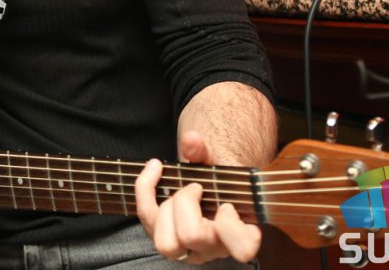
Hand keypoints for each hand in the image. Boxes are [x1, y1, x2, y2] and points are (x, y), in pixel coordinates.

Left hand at [134, 131, 261, 263]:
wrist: (208, 186)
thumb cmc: (220, 179)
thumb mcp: (217, 164)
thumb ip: (205, 152)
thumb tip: (191, 139)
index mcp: (240, 234)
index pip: (243, 247)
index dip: (230, 226)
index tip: (226, 205)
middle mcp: (214, 247)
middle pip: (192, 236)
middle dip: (185, 203)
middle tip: (194, 187)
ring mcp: (188, 249)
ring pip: (166, 243)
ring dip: (165, 208)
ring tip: (176, 190)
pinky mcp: (167, 241)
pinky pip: (148, 220)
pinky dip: (145, 189)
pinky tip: (154, 168)